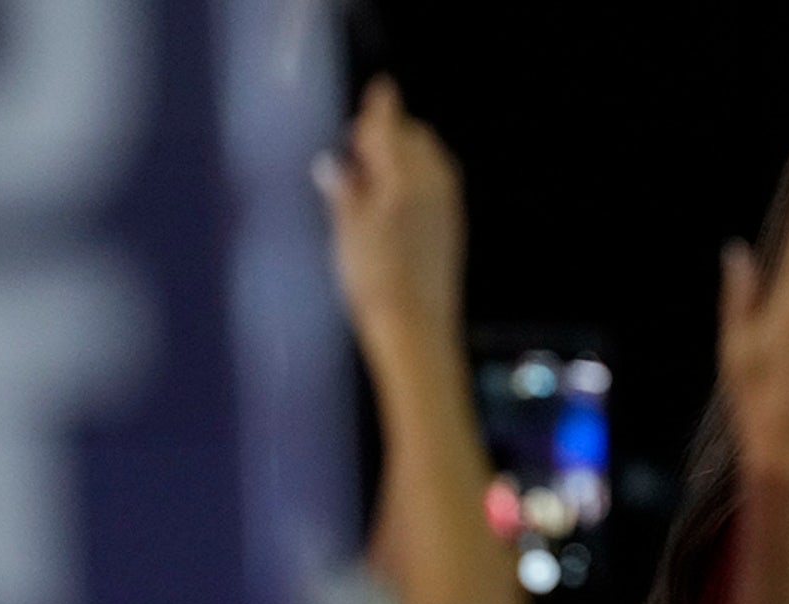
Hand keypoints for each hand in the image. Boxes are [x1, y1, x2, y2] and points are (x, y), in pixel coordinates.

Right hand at [315, 75, 465, 356]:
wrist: (415, 328)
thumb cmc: (375, 283)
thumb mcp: (345, 231)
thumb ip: (344, 189)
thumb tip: (335, 165)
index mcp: (402, 178)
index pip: (389, 126)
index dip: (379, 108)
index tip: (379, 90)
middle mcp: (431, 184)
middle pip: (413, 137)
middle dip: (387, 135)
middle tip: (355, 153)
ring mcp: (447, 204)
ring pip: (429, 158)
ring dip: (404, 156)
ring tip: (373, 180)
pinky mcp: (453, 225)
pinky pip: (437, 183)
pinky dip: (417, 178)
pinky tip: (394, 202)